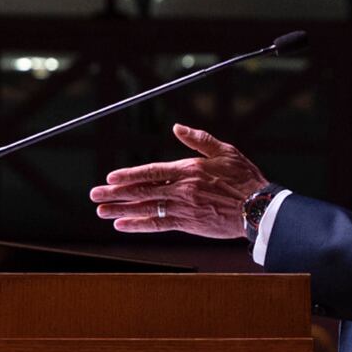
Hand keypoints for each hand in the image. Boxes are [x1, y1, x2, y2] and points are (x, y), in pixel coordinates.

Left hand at [91, 125, 268, 238]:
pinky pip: (157, 224)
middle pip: (142, 191)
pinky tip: (122, 224)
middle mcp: (181, 189)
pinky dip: (138, 224)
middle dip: (114, 194)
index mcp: (188, 169)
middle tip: (94, 196)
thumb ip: (198, 139)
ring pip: (145, 208)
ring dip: (120, 210)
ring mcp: (183, 208)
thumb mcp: (224, 150)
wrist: (257, 208)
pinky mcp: (187, 224)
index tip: (110, 178)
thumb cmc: (243, 177)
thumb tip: (177, 127)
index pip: (151, 172)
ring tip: (101, 211)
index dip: (128, 175)